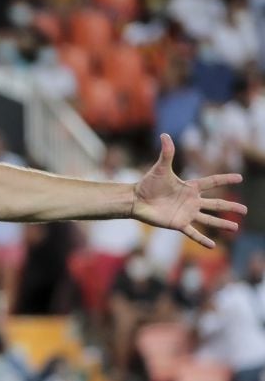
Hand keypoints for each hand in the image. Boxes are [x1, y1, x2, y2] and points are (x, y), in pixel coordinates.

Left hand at [131, 134, 246, 248]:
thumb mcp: (161, 168)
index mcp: (190, 187)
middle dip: (230, 206)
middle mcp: (191, 201)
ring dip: (222, 224)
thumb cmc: (148, 183)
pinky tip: (213, 245)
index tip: (240, 177)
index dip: (225, 179)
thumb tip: (165, 135)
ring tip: (235, 228)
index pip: (212, 182)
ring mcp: (186, 213)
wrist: (136, 199)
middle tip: (245, 210)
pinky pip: (193, 232)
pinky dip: (202, 239)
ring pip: (208, 219)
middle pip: (215, 204)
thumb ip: (167, 153)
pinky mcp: (178, 223)